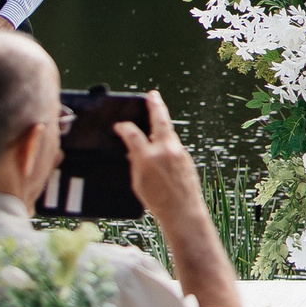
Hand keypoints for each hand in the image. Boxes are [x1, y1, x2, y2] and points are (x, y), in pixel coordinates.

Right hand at [112, 88, 205, 229]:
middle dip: (155, 105)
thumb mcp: (139, 183)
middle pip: (160, 120)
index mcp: (149, 158)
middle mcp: (165, 151)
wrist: (183, 211)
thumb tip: (134, 150)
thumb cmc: (158, 202)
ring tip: (156, 112)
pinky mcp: (186, 157)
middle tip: (152, 95)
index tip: (119, 126)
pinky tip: (162, 142)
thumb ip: (136, 163)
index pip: (133, 135)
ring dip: (162, 122)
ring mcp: (178, 152)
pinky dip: (167, 140)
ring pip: (169, 131)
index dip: (124, 128)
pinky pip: (174, 143)